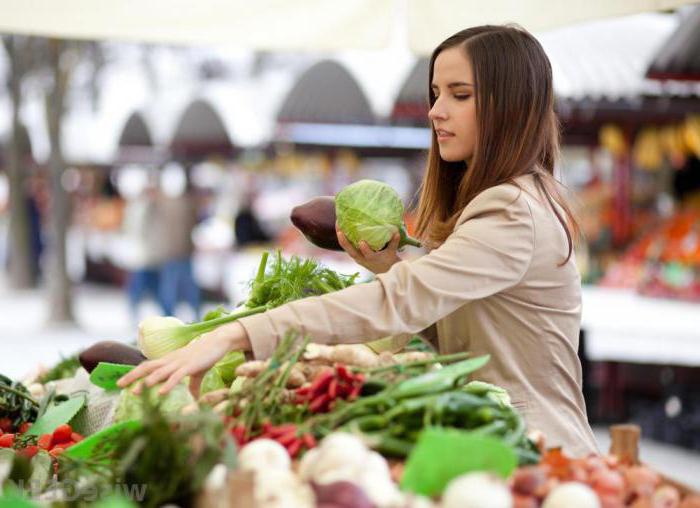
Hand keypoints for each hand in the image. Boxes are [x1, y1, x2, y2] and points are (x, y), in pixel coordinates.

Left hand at [117, 321, 250, 396]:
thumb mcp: (197, 372)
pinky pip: (177, 376)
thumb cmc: (207, 355)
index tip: (121, 383)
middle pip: (148, 367)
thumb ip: (193, 385)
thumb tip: (194, 398)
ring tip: (135, 392)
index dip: (134, 374)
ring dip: (146, 382)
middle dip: (133, 376)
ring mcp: (180, 363)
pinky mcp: (190, 366)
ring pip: (159, 372)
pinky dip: (168, 384)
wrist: (219, 341)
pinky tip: (162, 392)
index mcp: (170, 360)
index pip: (148, 366)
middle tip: (119, 385)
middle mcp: (171, 360)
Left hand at [336, 224, 400, 274]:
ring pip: (347, 249)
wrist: (383, 272)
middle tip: (339, 231)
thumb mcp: (392, 253)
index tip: (362, 242)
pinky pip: (347, 247)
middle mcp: (362, 259)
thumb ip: (393, 242)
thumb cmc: (388, 261)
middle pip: (351, 252)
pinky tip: (341, 228)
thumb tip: (396, 231)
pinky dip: (343, 238)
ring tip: (338, 225)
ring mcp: (357, 258)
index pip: (368, 255)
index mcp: (372, 259)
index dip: (365, 250)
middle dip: (345, 242)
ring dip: (341, 238)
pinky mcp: (355, 255)